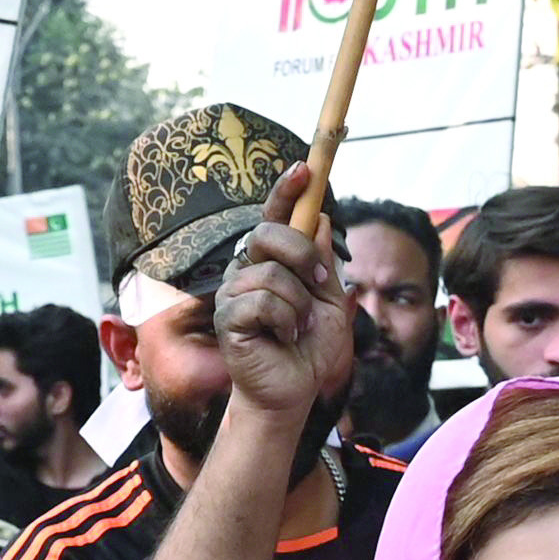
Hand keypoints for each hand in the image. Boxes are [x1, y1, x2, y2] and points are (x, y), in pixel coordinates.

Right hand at [216, 163, 355, 431]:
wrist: (294, 392)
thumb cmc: (309, 349)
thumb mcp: (330, 300)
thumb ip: (323, 263)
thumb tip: (321, 218)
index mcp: (270, 261)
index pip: (274, 217)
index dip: (287, 190)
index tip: (304, 168)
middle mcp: (246, 270)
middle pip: (269, 232)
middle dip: (301, 253)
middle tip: (317, 281)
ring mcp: (233, 293)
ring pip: (272, 274)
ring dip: (299, 304)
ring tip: (298, 328)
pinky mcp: (228, 319)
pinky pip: (263, 302)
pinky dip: (287, 322)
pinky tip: (284, 339)